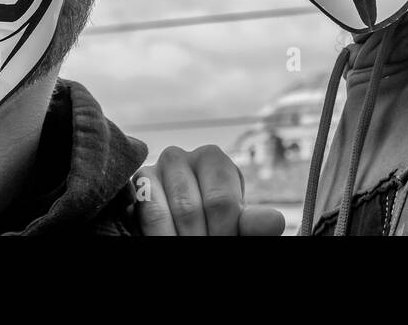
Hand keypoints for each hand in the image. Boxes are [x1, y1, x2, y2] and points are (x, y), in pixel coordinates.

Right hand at [133, 144, 285, 235]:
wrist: (182, 224)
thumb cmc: (213, 222)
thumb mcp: (234, 223)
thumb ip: (251, 224)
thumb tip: (275, 222)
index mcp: (213, 159)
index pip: (221, 202)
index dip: (224, 233)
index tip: (225, 244)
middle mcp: (180, 157)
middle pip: (190, 210)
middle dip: (200, 239)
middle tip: (203, 250)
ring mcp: (151, 171)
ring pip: (161, 214)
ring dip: (176, 239)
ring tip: (185, 246)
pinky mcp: (132, 188)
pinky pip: (142, 214)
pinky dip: (157, 235)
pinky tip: (166, 240)